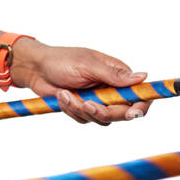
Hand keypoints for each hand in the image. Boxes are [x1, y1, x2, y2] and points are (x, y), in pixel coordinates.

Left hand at [11, 41, 152, 125]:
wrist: (35, 69)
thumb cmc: (61, 60)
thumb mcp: (88, 65)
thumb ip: (114, 75)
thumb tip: (143, 77)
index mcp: (118, 74)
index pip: (140, 94)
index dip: (141, 106)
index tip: (132, 113)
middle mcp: (112, 89)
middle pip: (122, 113)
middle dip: (103, 111)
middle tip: (86, 104)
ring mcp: (98, 100)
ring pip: (102, 119)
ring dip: (81, 109)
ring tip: (65, 94)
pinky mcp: (83, 108)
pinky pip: (84, 119)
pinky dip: (71, 110)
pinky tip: (61, 96)